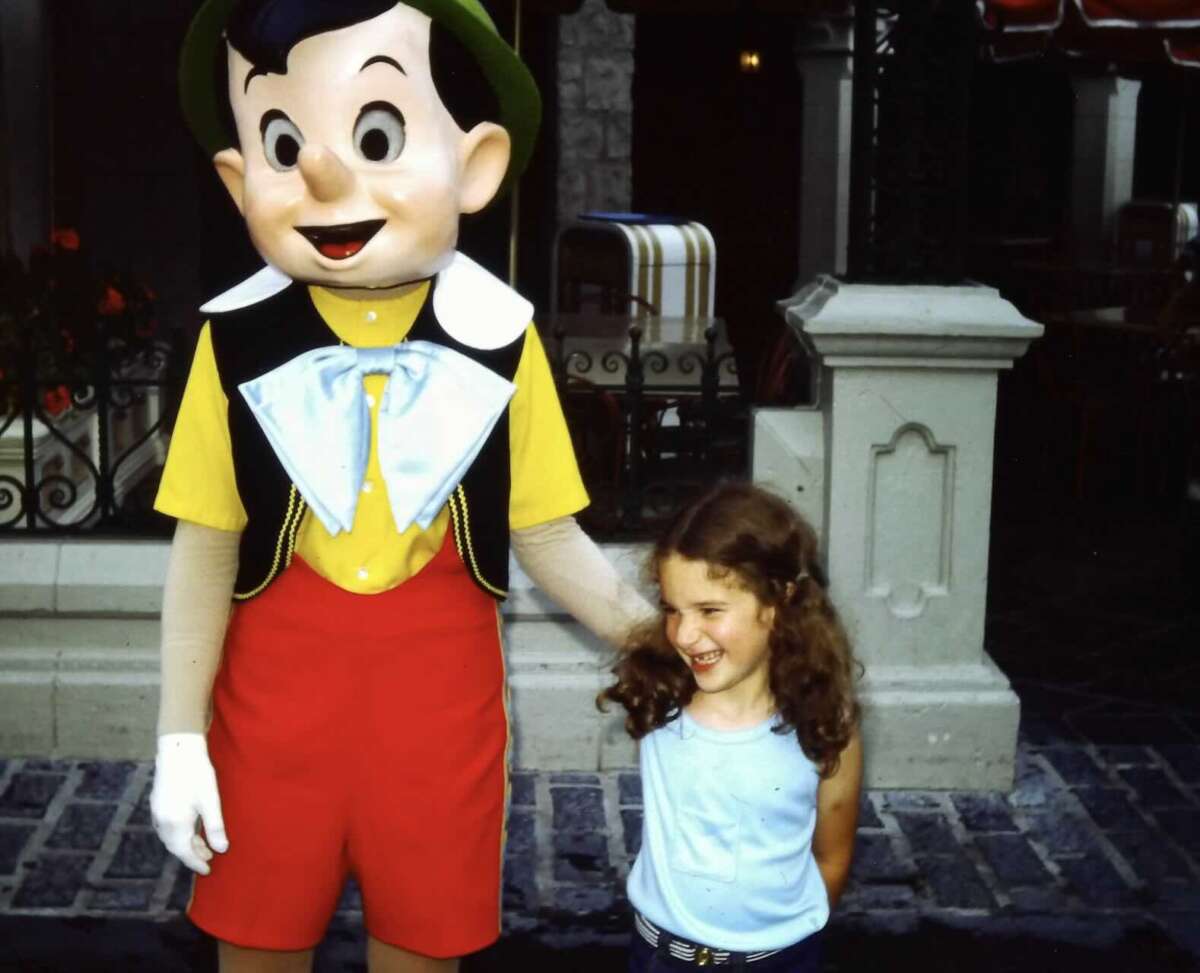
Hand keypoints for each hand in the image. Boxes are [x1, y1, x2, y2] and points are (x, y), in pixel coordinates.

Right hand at [150, 732, 228, 874]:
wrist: (178, 749)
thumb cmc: (197, 773)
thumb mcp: (211, 800)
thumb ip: (215, 826)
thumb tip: (222, 849)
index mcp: (175, 823)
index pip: (184, 852)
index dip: (196, 862)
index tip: (207, 871)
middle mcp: (162, 821)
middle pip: (176, 846)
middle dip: (192, 854)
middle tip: (208, 858)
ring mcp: (157, 812)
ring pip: (170, 837)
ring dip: (185, 844)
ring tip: (203, 845)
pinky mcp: (157, 803)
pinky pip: (167, 827)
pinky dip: (179, 834)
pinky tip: (190, 829)